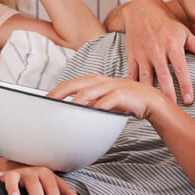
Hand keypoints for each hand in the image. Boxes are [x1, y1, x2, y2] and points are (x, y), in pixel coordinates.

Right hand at [0, 160, 83, 194]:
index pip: (53, 188)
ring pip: (14, 180)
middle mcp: (30, 172)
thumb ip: (66, 193)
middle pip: (36, 187)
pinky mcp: (1, 176)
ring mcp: (15, 173)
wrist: (19, 163)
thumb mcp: (53, 183)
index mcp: (44, 174)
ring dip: (14, 188)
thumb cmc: (39, 179)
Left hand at [47, 74, 162, 120]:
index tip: (45, 99)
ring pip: (88, 92)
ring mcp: (111, 86)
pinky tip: (90, 113)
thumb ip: (89, 103)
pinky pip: (106, 101)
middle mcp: (100, 81)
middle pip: (75, 85)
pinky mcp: (121, 94)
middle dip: (59, 93)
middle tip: (47, 102)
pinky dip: (97, 107)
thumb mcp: (103, 99)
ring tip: (65, 110)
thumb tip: (71, 112)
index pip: (71, 83)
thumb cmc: (124, 100)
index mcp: (94, 80)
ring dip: (75, 101)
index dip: (57, 90)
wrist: (149, 100)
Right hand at [120, 0, 194, 105]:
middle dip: (169, 95)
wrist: (141, 10)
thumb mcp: (184, 32)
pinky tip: (136, 97)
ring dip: (151, 93)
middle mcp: (157, 50)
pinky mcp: (132, 55)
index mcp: (173, 45)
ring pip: (146, 78)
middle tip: (174, 109)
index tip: (189, 100)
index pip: (181, 69)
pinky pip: (132, 74)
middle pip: (164, 77)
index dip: (186, 85)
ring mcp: (143, 54)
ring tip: (156, 107)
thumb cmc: (166, 22)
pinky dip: (133, 86)